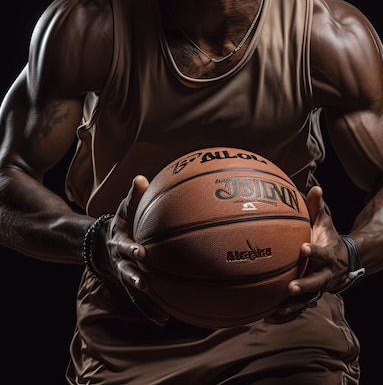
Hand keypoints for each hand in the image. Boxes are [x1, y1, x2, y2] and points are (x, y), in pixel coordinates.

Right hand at [107, 175, 168, 325]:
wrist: (101, 243)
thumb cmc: (120, 222)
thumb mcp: (123, 208)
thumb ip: (132, 195)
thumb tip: (141, 177)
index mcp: (119, 242)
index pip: (125, 245)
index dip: (132, 249)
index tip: (142, 251)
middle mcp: (119, 262)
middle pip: (126, 272)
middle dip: (135, 277)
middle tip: (146, 282)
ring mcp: (123, 276)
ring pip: (133, 291)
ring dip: (145, 302)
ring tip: (160, 314)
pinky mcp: (129, 286)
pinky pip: (140, 301)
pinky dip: (150, 310)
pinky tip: (165, 320)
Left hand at [265, 185, 351, 321]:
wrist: (342, 263)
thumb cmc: (327, 238)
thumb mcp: (326, 222)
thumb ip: (318, 207)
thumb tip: (315, 186)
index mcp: (326, 255)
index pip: (321, 254)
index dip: (314, 252)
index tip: (303, 249)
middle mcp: (323, 275)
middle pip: (315, 283)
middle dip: (304, 286)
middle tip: (290, 288)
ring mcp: (317, 289)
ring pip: (306, 301)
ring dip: (293, 306)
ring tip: (277, 309)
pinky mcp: (310, 298)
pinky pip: (298, 309)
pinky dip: (286, 315)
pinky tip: (268, 317)